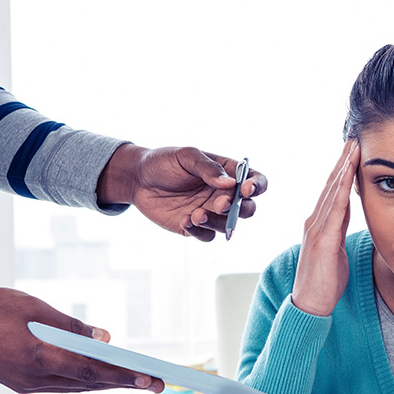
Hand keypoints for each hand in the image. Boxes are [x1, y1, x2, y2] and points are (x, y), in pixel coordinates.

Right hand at [0, 279, 164, 393]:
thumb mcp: (36, 308)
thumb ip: (72, 326)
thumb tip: (104, 340)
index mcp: (38, 357)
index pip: (91, 372)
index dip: (122, 376)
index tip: (149, 379)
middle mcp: (32, 378)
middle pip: (88, 384)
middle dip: (124, 383)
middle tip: (157, 383)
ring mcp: (24, 384)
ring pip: (74, 387)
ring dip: (105, 384)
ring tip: (136, 380)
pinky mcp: (18, 383)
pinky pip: (59, 384)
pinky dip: (82, 380)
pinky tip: (99, 376)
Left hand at [97, 144, 267, 241]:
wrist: (137, 179)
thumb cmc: (164, 162)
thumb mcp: (186, 156)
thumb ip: (208, 168)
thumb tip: (230, 184)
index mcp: (229, 174)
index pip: (256, 181)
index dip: (257, 186)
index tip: (245, 189)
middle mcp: (225, 195)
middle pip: (248, 209)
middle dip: (239, 209)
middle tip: (219, 204)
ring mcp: (212, 213)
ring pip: (229, 226)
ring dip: (217, 222)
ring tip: (196, 214)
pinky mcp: (196, 227)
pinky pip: (207, 236)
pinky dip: (199, 231)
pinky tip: (185, 220)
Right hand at [291, 139, 358, 316]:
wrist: (310, 305)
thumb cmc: (324, 282)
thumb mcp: (336, 250)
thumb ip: (339, 231)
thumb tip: (347, 216)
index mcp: (320, 224)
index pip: (333, 191)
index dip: (343, 170)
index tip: (355, 151)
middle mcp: (315, 222)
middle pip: (330, 185)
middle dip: (343, 161)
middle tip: (354, 138)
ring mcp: (316, 229)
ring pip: (331, 192)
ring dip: (342, 169)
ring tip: (353, 148)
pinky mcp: (321, 240)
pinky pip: (333, 210)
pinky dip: (339, 190)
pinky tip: (347, 176)